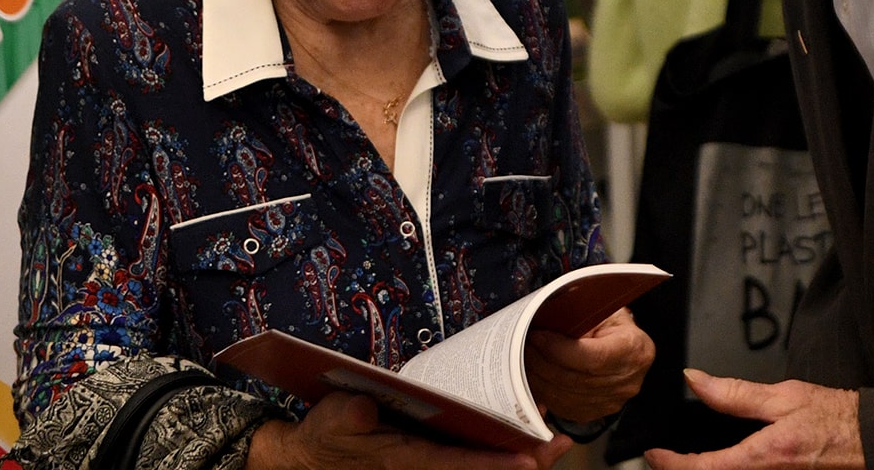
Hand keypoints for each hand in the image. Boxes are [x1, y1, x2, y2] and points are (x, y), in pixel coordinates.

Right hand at [247, 392, 571, 469]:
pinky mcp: (429, 455)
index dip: (495, 464)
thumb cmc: (325, 438)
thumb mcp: (329, 421)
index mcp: (404, 460)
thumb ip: (346, 417)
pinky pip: (470, 458)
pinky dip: (498, 450)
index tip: (530, 459)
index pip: (457, 466)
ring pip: (481, 466)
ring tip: (555, 440)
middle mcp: (423, 467)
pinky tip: (520, 435)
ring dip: (519, 455)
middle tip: (562, 443)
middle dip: (524, 461)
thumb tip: (361, 410)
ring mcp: (428, 463)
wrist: (311, 459)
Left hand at [523, 306, 655, 422]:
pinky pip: (564, 408)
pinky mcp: (597, 413)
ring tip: (521, 359)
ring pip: (566, 397)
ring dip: (538, 378)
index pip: (592, 358)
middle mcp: (627, 381)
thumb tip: (544, 322)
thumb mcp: (601, 309)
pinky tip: (531, 377)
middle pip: (575, 380)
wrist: (626, 344)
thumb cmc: (612, 321)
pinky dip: (543, 393)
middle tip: (520, 345)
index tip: (537, 336)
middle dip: (542, 362)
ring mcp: (613, 402)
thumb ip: (579, 316)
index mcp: (634, 350)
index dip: (559, 350)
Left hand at [643, 369, 862, 469]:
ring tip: (683, 460)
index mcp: (761, 457)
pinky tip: (716, 462)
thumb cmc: (832, 418)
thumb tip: (696, 380)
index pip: (704, 469)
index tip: (653, 455)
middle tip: (663, 459)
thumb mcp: (782, 397)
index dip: (671, 464)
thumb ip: (736, 393)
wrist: (867, 437)